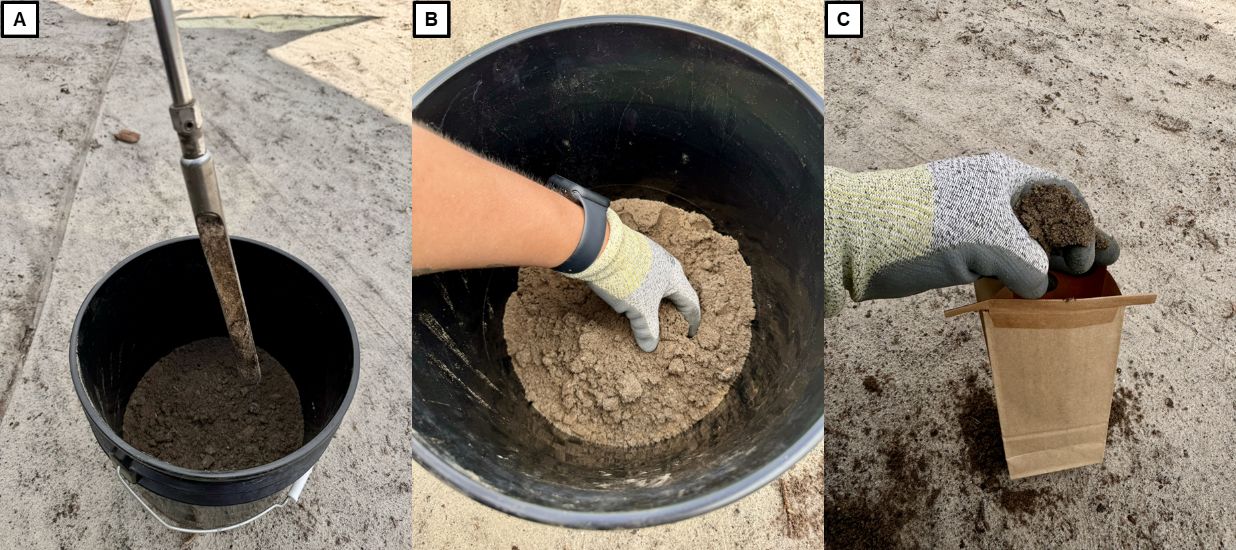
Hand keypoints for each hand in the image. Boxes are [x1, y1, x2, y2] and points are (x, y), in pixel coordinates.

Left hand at [566, 209, 701, 351]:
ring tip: (650, 309)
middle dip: (675, 306)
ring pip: (659, 279)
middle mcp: (667, 263)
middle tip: (672, 322)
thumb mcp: (639, 309)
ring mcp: (650, 254)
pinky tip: (631, 293)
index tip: (689, 334)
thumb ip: (647, 329)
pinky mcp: (633, 250)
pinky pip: (644, 273)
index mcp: (675, 278)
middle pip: (677, 289)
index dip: (692, 321)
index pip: (691, 302)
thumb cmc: (627, 279)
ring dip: (657, 296)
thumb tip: (650, 346)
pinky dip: (643, 287)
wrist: (600, 246)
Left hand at [824, 152, 1118, 314]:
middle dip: (1071, 243)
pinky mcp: (948, 244)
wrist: (851, 239)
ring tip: (1062, 287)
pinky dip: (1013, 271)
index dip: (1083, 226)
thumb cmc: (920, 229)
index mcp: (1003, 178)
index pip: (1063, 194)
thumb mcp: (989, 244)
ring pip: (1019, 237)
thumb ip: (1028, 264)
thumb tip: (1041, 286)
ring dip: (1043, 261)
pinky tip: (1022, 291)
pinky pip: (993, 255)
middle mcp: (989, 192)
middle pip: (1045, 215)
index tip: (1083, 262)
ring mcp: (968, 218)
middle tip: (1089, 272)